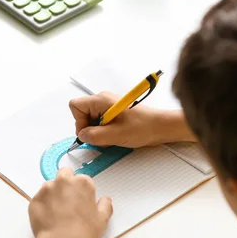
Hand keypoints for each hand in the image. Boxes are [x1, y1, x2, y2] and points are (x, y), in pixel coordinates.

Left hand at [29, 168, 112, 237]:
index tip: (81, 202)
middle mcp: (63, 181)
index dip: (82, 191)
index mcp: (82, 183)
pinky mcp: (35, 199)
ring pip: (49, 186)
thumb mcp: (102, 219)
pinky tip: (47, 218)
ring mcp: (46, 189)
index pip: (82, 180)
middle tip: (67, 200)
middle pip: (64, 174)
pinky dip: (42, 205)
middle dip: (66, 183)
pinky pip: (39, 199)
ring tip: (55, 212)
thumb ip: (105, 205)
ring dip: (52, 193)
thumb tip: (105, 199)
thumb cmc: (85, 230)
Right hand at [69, 91, 195, 147]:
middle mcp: (102, 101)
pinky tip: (116, 136)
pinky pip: (100, 124)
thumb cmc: (142, 127)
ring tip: (113, 137)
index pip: (76, 106)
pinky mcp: (114, 114)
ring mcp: (108, 107)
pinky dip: (105, 133)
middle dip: (90, 129)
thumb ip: (95, 136)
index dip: (79, 121)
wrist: (161, 127)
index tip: (90, 132)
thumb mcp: (116, 135)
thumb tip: (82, 136)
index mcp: (101, 100)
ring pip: (91, 121)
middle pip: (83, 115)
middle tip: (104, 137)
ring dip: (98, 133)